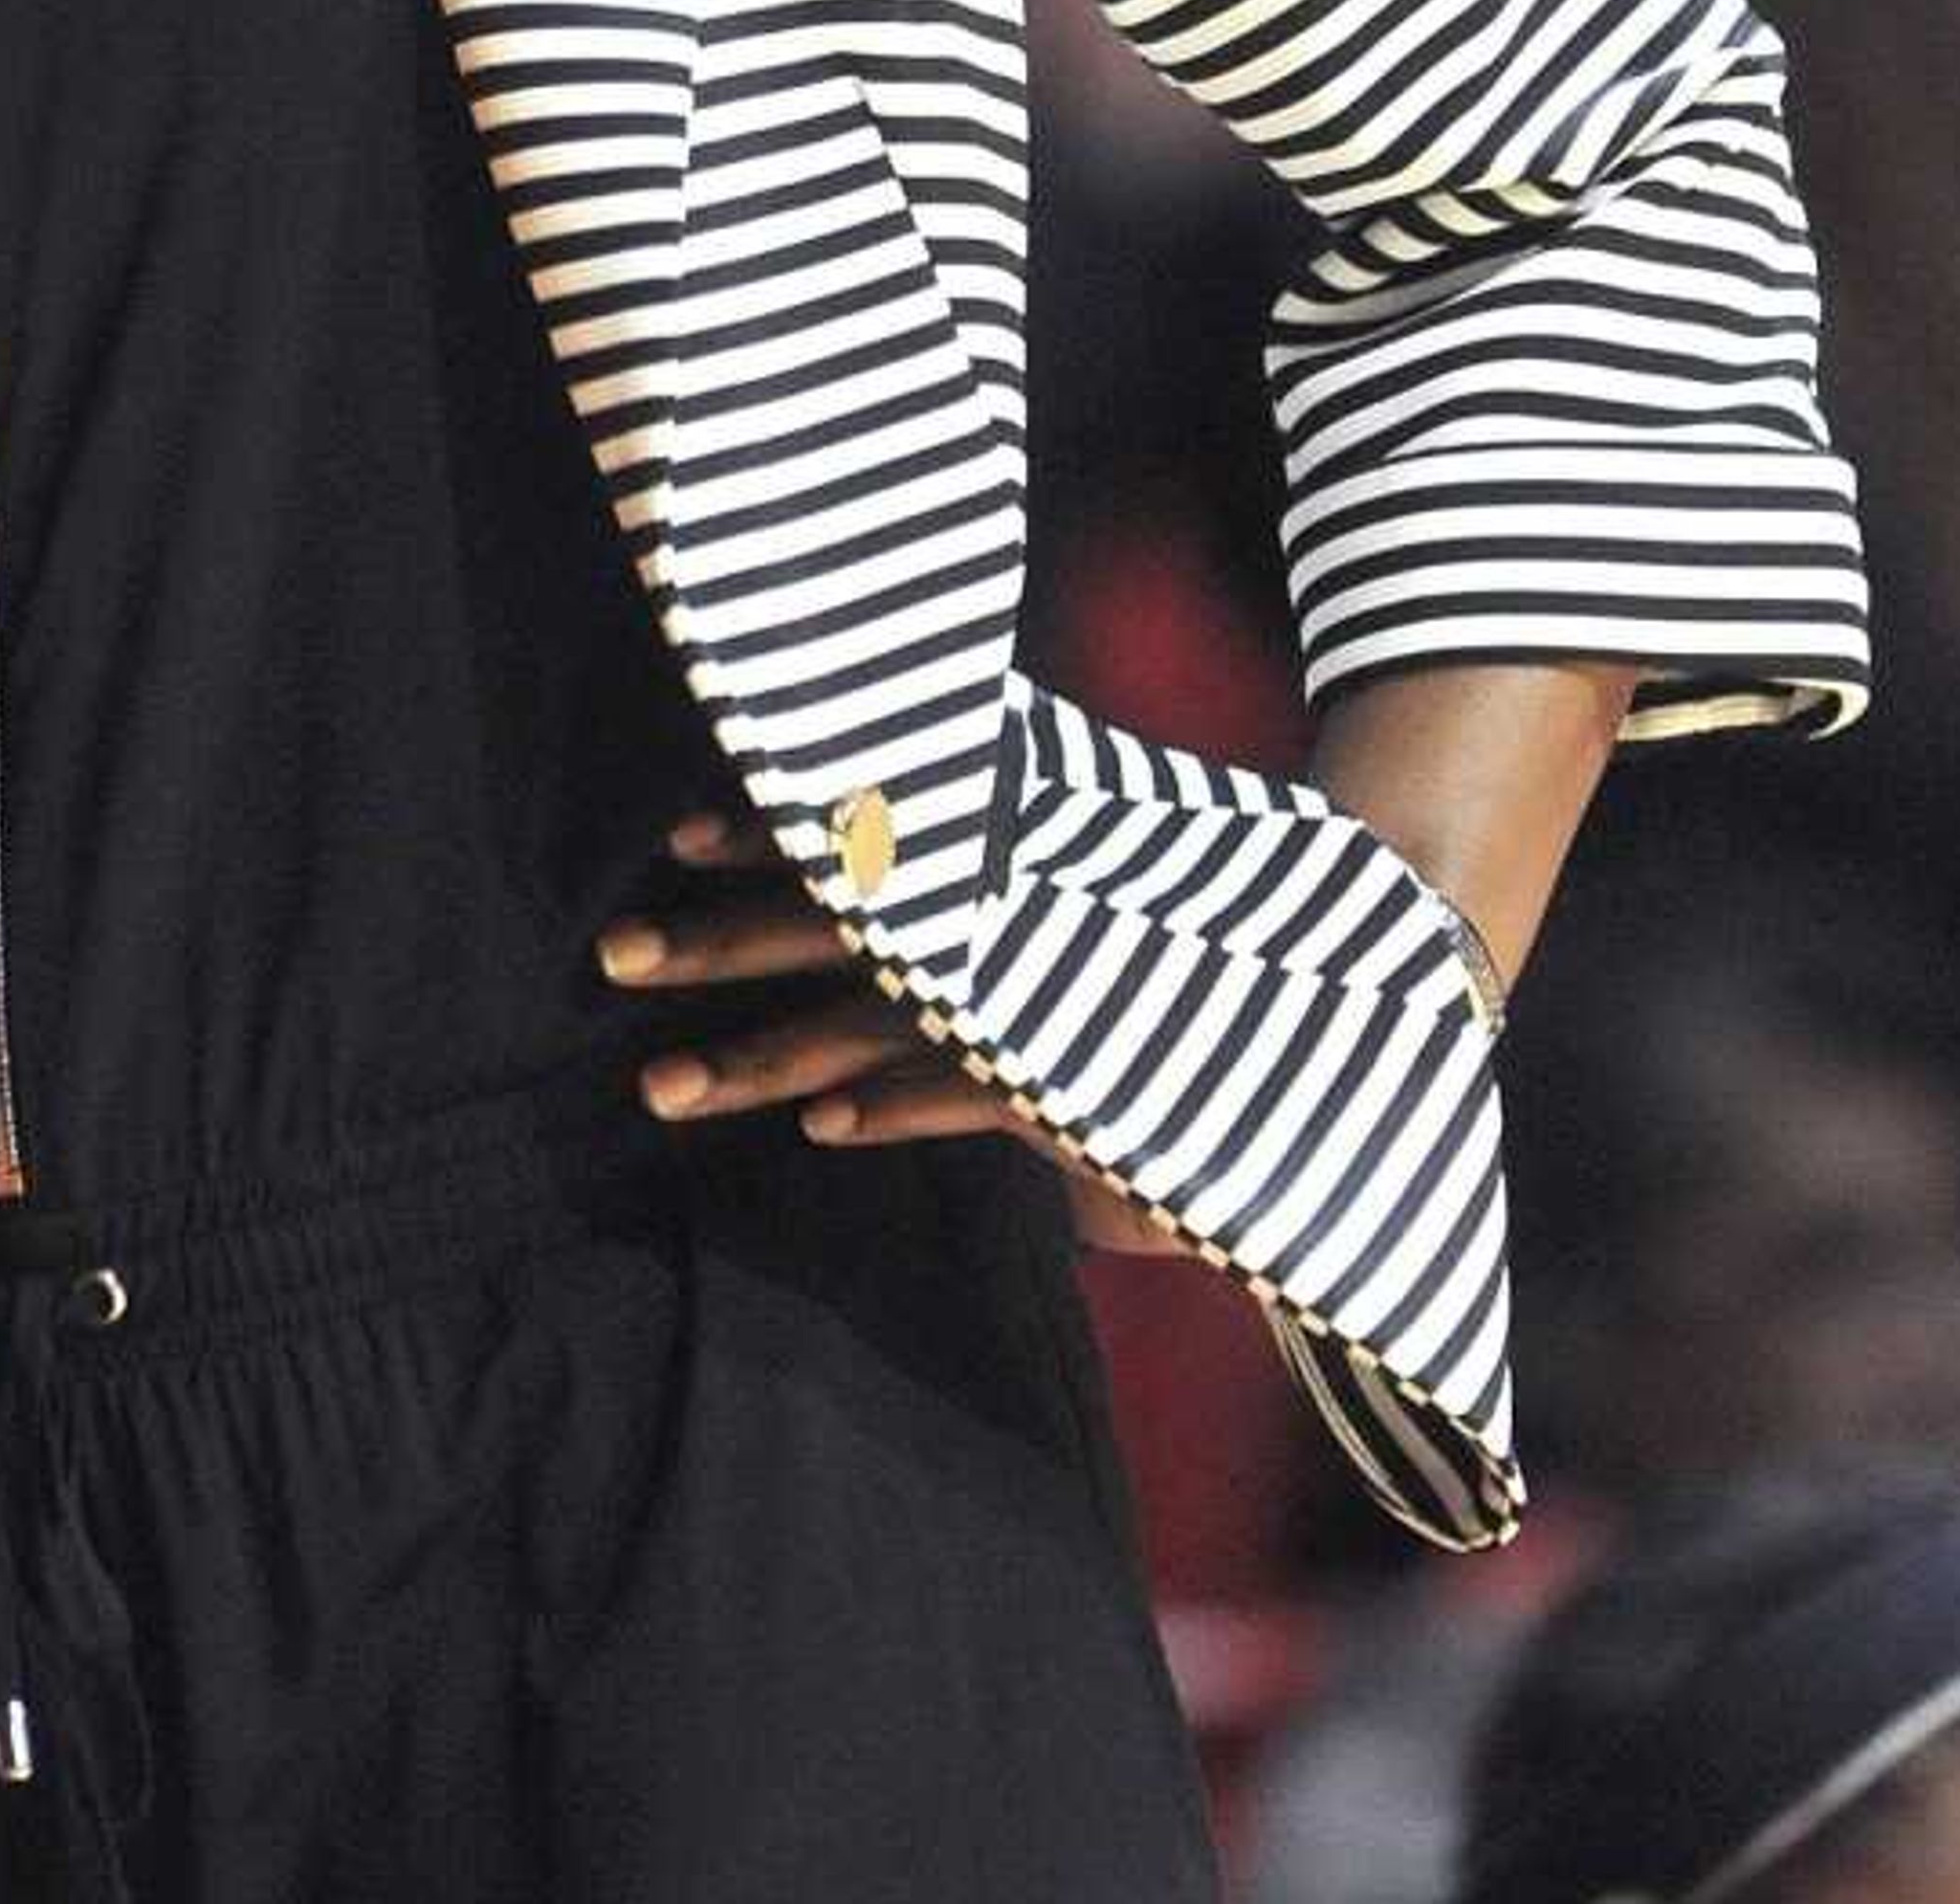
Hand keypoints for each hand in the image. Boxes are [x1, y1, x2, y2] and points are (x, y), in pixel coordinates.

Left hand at [599, 802, 1180, 1257]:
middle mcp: (996, 920)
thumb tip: (914, 831)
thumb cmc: (1199, 925)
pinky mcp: (1082, 1078)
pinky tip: (824, 1129)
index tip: (677, 842)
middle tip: (612, 956)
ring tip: (660, 1087)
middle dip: (716, 946)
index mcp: (993, 859)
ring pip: (872, 1026)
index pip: (856, 843)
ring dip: (766, 1057)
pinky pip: (972, 1091)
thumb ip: (1011, 857)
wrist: (1347, 979)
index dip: (763, 839)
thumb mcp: (1098, 859)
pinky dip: (898, 1106)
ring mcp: (1033, 997)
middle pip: (829, 930)